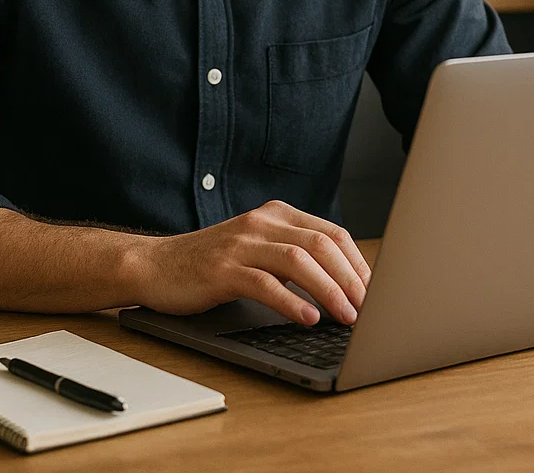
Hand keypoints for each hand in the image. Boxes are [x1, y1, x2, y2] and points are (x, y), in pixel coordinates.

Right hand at [124, 201, 370, 324]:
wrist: (156, 265)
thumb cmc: (213, 264)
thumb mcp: (260, 250)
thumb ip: (296, 257)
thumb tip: (347, 286)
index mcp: (278, 214)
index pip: (333, 234)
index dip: (360, 264)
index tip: (377, 293)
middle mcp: (262, 222)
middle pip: (322, 244)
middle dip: (352, 279)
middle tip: (370, 309)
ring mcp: (241, 243)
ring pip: (299, 261)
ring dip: (330, 291)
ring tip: (348, 317)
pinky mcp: (222, 269)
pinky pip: (265, 283)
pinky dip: (291, 302)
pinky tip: (308, 318)